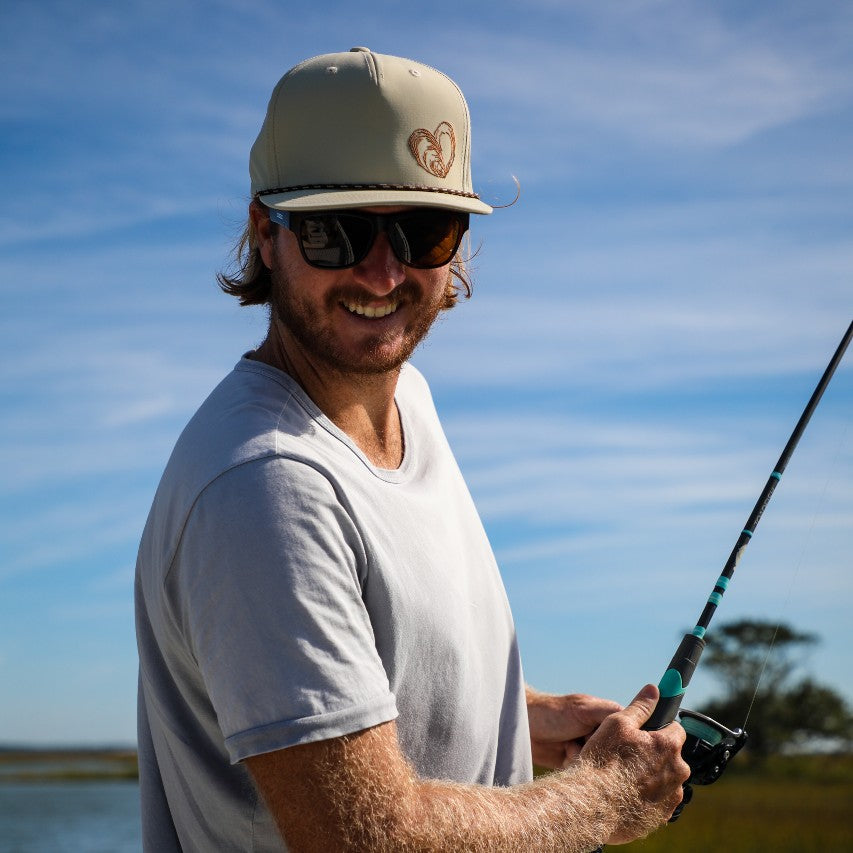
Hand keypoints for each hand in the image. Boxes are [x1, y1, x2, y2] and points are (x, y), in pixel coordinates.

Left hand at [526, 686, 621, 768]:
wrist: (523, 727)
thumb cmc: (553, 712)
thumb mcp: (583, 710)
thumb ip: (608, 714)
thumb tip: (633, 718)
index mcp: (607, 718)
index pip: (629, 735)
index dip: (623, 744)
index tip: (610, 745)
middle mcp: (601, 735)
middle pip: (616, 756)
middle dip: (601, 755)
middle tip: (583, 745)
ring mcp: (588, 751)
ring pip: (601, 769)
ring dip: (585, 761)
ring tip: (569, 748)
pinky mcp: (576, 765)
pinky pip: (585, 776)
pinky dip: (575, 768)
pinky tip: (564, 759)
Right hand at [580, 684, 690, 843]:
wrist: (593, 806)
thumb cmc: (603, 762)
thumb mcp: (617, 723)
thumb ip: (639, 706)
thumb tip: (654, 690)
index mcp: (668, 746)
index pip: (675, 729)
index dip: (658, 727)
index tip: (645, 731)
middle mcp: (677, 772)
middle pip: (670, 755)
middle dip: (654, 752)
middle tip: (628, 753)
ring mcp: (671, 797)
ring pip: (664, 778)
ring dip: (650, 774)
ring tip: (624, 775)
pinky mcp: (661, 816)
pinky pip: (658, 799)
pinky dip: (646, 794)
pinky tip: (626, 792)